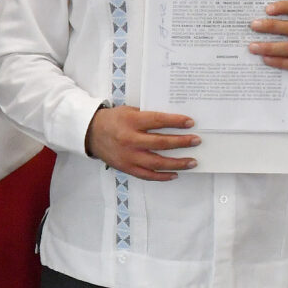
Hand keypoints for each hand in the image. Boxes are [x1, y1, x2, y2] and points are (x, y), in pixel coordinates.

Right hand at [84, 106, 198, 180]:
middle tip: (196, 141)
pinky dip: (162, 176)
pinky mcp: (126, 168)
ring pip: (157, 162)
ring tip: (192, 162)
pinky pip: (147, 175)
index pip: (158, 121)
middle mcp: (130, 140)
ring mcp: (128, 156)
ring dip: (177, 163)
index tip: (190, 122)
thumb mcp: (128, 111)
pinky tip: (174, 174)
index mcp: (131, 122)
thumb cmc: (112, 120)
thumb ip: (147, 116)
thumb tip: (171, 122)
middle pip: (161, 143)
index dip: (176, 122)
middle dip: (182, 142)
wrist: (90, 134)